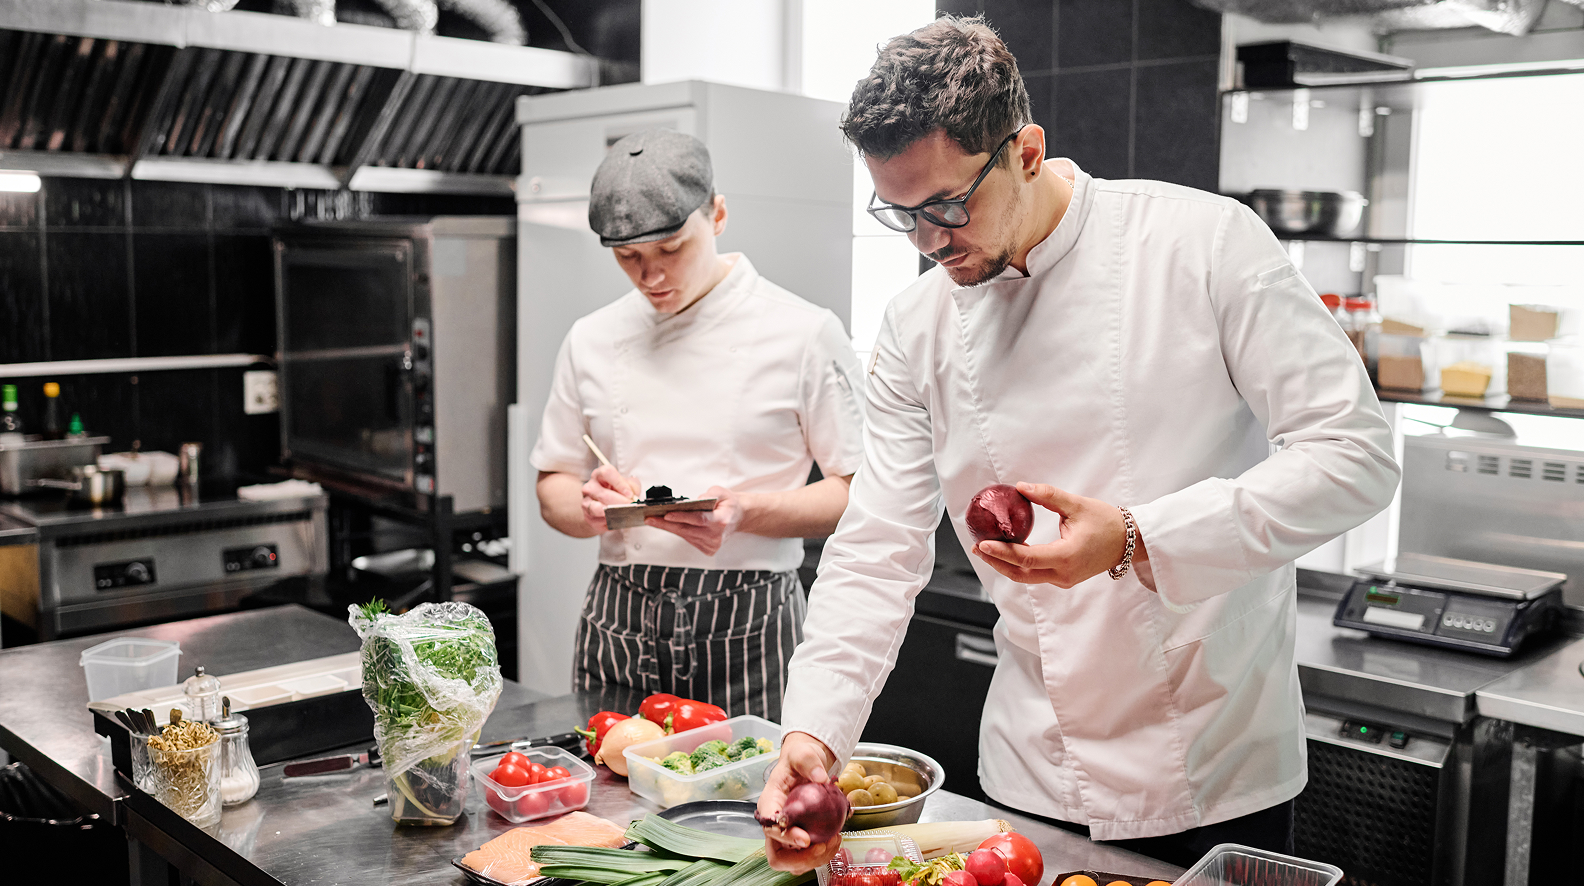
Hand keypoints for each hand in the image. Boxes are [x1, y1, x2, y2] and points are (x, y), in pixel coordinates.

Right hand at [581, 465, 641, 532]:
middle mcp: (590, 486)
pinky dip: (608, 521)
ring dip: (613, 512)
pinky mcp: (587, 516)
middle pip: (603, 494)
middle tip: (631, 506)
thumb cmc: (619, 492)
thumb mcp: (628, 485)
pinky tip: (617, 519)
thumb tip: (634, 497)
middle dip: (620, 502)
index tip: (630, 494)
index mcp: (600, 474)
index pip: (607, 473)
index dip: (619, 483)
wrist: (609, 505)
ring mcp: (586, 502)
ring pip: (598, 508)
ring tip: (625, 513)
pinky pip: (597, 520)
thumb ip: (633, 487)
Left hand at [645, 485, 743, 555]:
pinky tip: (668, 525)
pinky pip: (688, 539)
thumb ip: (710, 494)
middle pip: (686, 529)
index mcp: (721, 521)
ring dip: (668, 527)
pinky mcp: (707, 549)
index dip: (681, 517)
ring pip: (685, 535)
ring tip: (653, 520)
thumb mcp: (722, 492)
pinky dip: (678, 531)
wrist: (738, 518)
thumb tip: (694, 501)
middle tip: (650, 518)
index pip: (698, 519)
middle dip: (665, 523)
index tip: (666, 514)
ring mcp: (711, 545)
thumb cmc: (729, 505)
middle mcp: (716, 536)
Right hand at [760, 732, 841, 872]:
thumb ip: (808, 761)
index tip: (805, 838)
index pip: (770, 826)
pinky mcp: (800, 837)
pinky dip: (822, 854)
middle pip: (777, 853)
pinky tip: (835, 840)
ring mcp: (787, 833)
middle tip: (821, 846)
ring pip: (792, 861)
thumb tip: (820, 776)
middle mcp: (775, 823)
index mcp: (769, 803)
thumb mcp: (801, 753)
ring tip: (833, 841)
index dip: (785, 836)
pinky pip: (807, 856)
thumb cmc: (799, 759)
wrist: (807, 764)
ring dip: (813, 859)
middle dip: (799, 858)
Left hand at [972, 482, 1145, 587]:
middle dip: (996, 562)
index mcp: (1066, 557)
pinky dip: (1019, 566)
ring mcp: (1064, 579)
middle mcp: (1063, 573)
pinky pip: (1036, 575)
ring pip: (1027, 578)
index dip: (1002, 552)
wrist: (1130, 541)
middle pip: (1020, 574)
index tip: (983, 544)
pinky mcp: (1064, 578)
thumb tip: (1020, 486)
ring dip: (1005, 565)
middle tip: (978, 547)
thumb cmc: (1107, 522)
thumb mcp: (1076, 505)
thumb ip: (1047, 495)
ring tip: (987, 550)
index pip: (1026, 558)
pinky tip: (1008, 553)